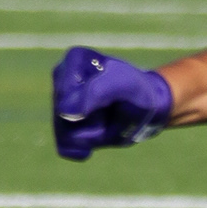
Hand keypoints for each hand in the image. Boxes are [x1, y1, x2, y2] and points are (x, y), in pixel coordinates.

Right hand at [53, 47, 172, 160]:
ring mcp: (59, 104)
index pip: (68, 94)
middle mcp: (61, 79)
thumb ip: (95, 92)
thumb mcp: (124, 86)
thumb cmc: (137, 92)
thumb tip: (65, 111)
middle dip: (92, 120)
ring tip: (106, 119)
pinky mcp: (63, 127)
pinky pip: (66, 147)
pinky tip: (99, 134)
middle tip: (112, 108)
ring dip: (92, 134)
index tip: (113, 95)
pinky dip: (84, 148)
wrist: (147, 108)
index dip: (92, 104)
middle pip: (64, 115)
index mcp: (73, 60)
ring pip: (66, 133)